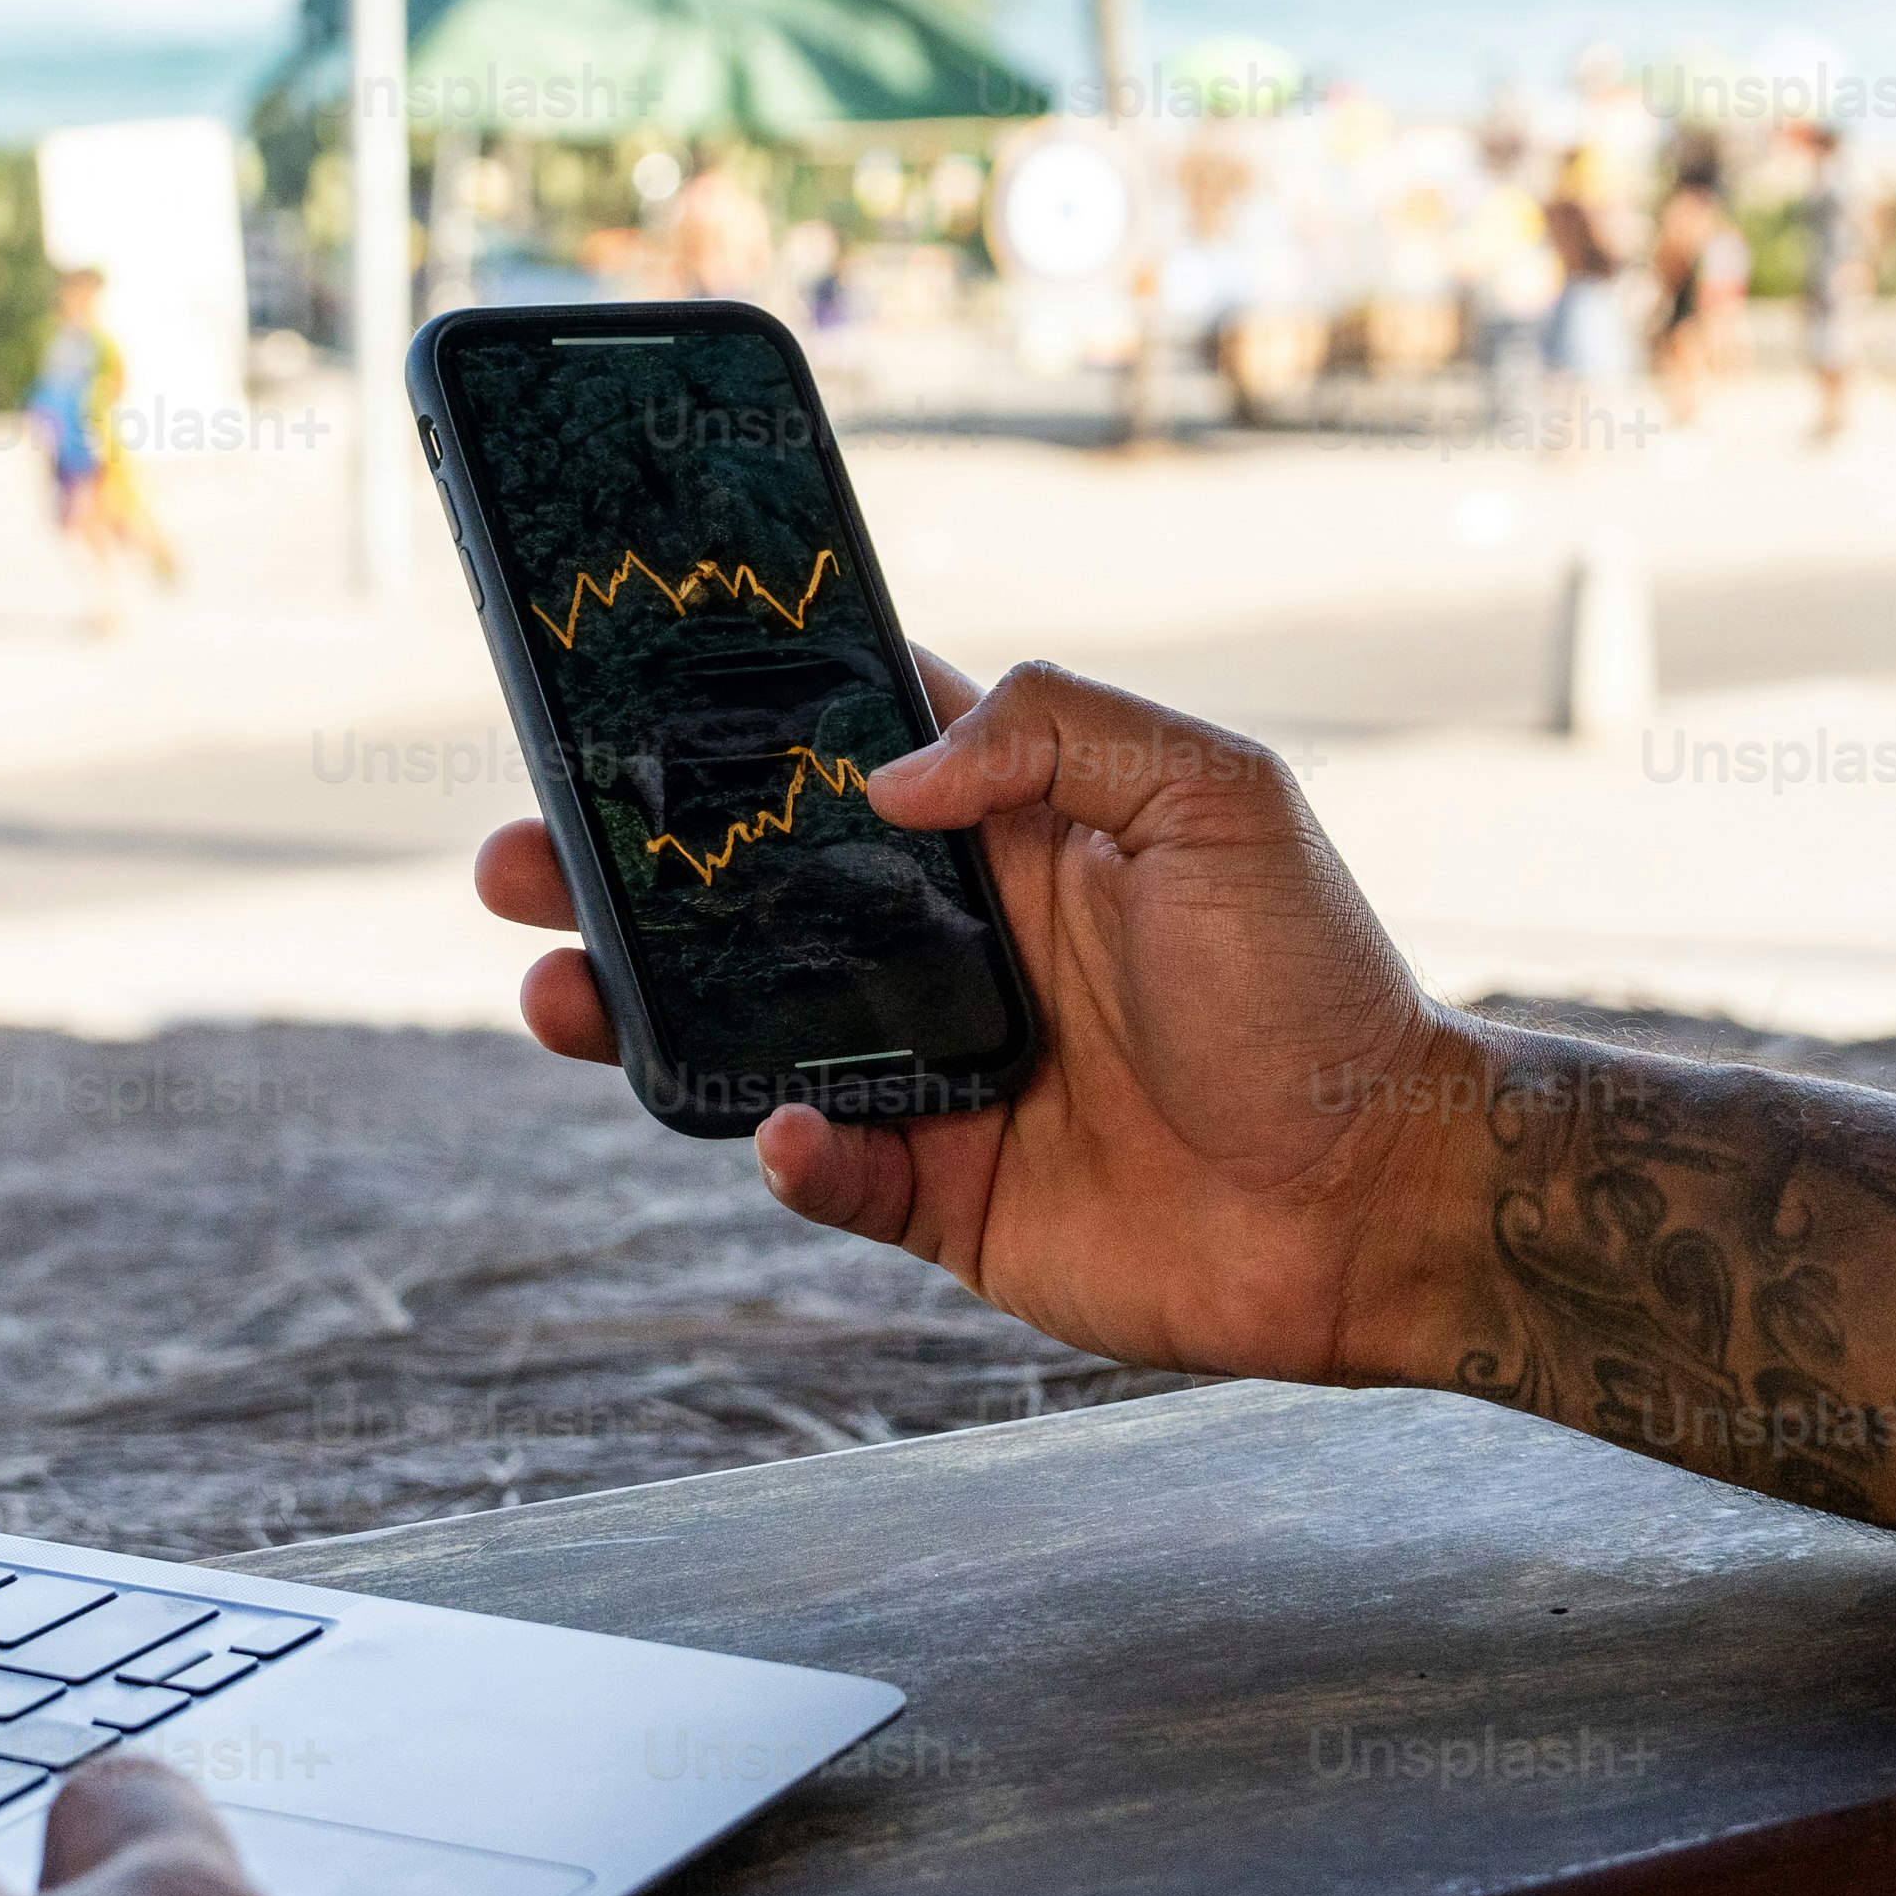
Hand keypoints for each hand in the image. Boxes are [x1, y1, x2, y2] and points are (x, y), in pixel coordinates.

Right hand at [476, 654, 1486, 1386]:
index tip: (609, 699)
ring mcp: (946, 1073)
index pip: (840, 754)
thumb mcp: (1216, 799)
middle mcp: (958, 947)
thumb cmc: (1319, 987)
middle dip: (624, 878)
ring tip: (558, 990)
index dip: (729, 727)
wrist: (1382, 1196)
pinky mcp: (953, 1196)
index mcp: (1010, 834)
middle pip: (750, 899)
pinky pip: (832, 1173)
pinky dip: (792, 1155)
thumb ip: (1054, 735)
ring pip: (751, 1037)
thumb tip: (888, 773)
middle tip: (514, 860)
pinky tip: (778, 1132)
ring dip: (647, 1013)